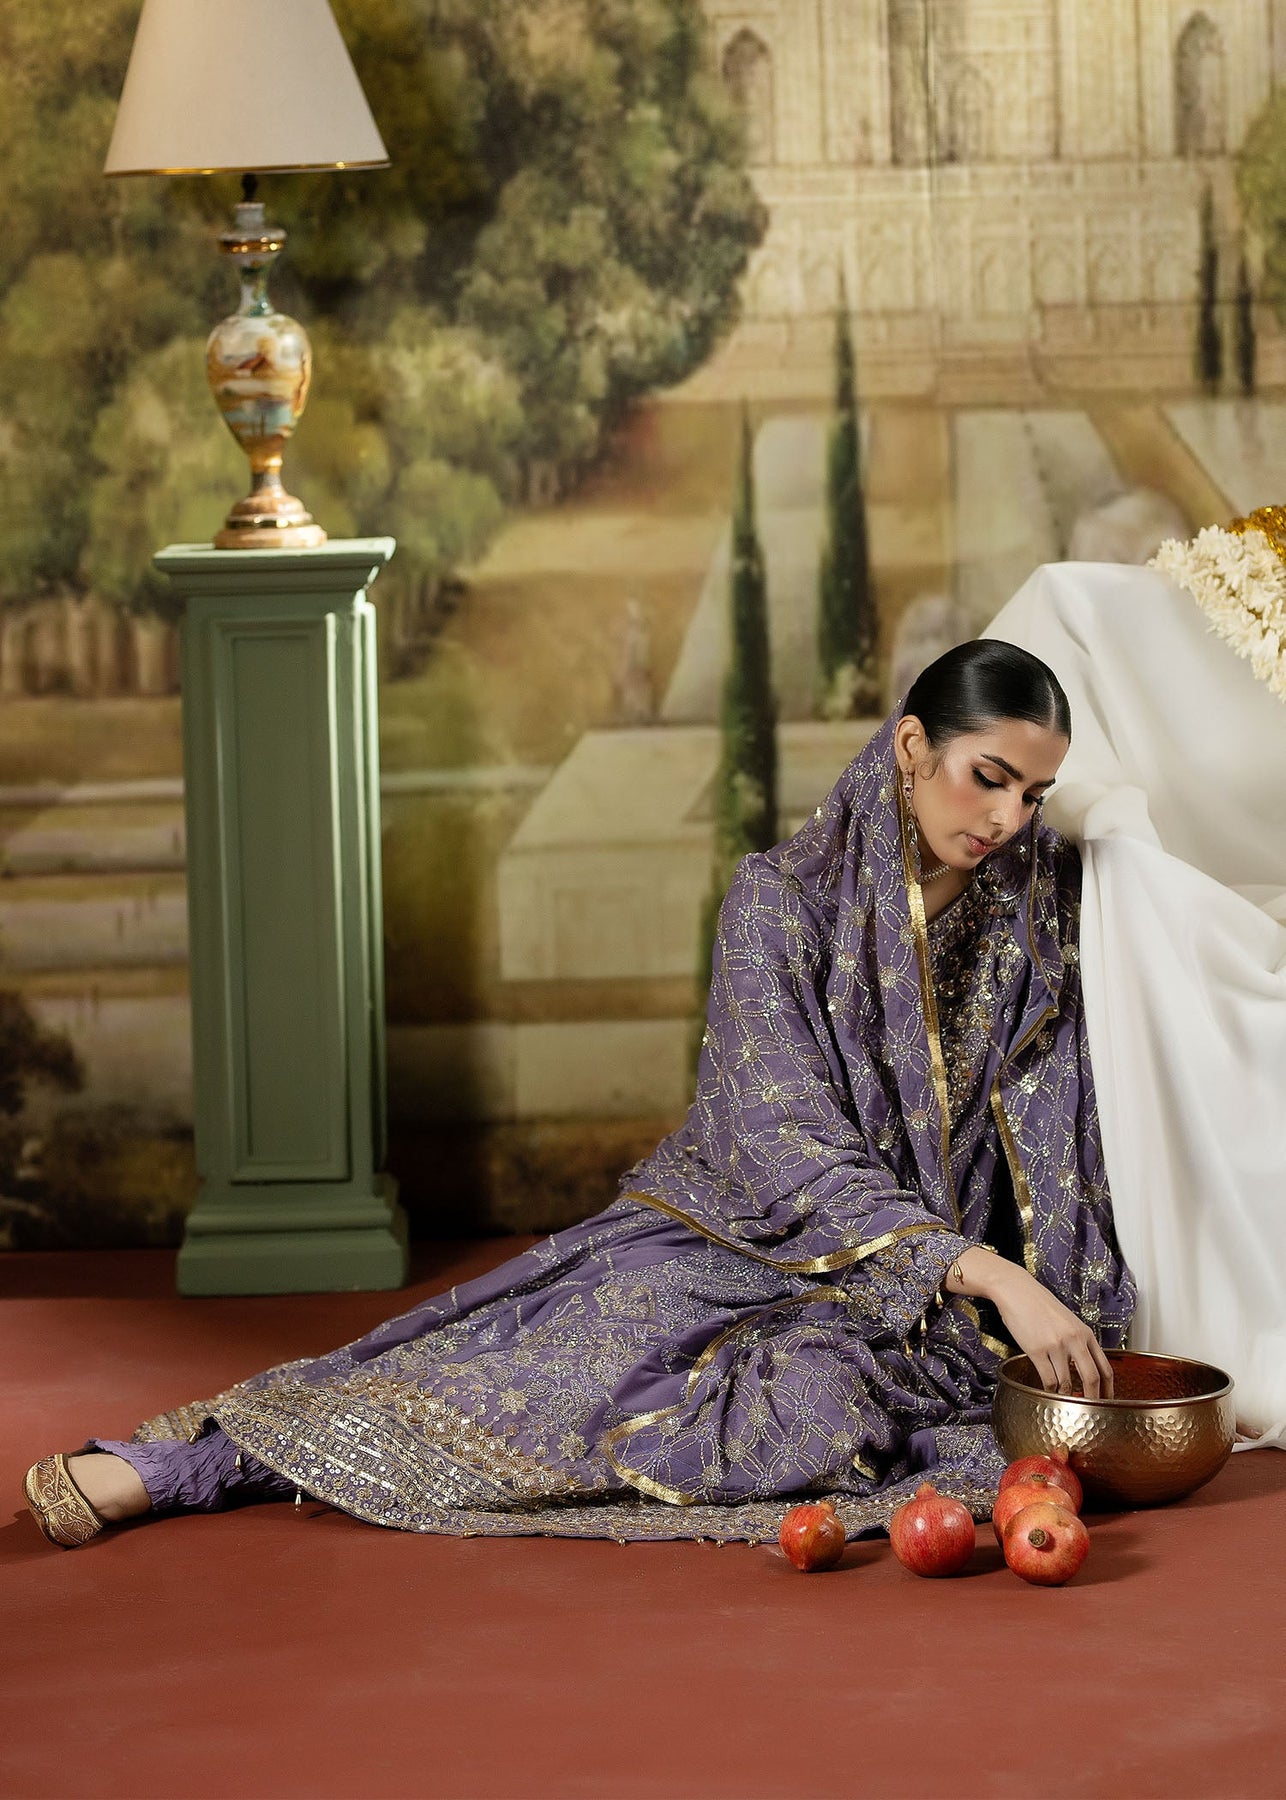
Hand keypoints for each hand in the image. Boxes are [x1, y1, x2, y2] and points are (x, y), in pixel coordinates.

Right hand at [984, 1261, 1114, 1398]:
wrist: (1016, 1289)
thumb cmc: (1039, 1305)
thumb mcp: (1068, 1320)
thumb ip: (1078, 1341)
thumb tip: (1084, 1367)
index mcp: (1085, 1333)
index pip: (1105, 1368)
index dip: (1108, 1389)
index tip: (1107, 1401)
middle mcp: (1074, 1339)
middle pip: (1092, 1379)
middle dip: (1093, 1399)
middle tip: (1090, 1411)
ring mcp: (1056, 1345)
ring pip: (1067, 1383)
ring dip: (1065, 1395)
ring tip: (1062, 1398)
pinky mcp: (1036, 1350)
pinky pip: (1048, 1379)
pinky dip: (1049, 1389)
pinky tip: (1047, 1388)